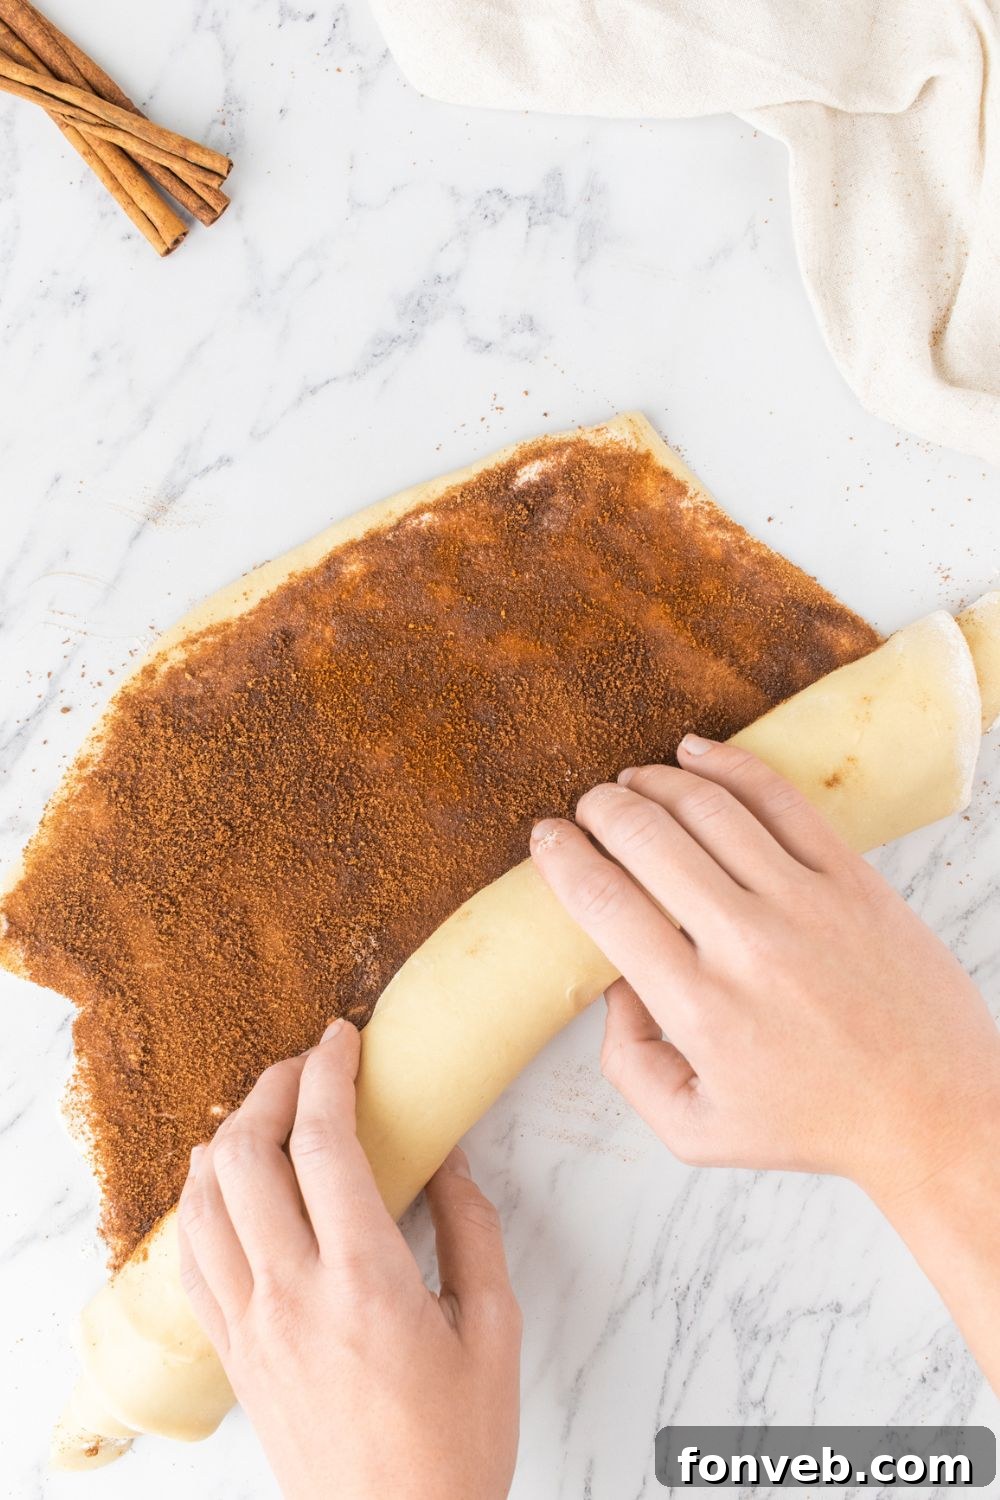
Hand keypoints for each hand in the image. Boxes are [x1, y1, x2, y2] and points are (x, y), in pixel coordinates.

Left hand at [177, 1020, 520, 1499]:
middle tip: (309, 1066)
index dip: (327, 1073)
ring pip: (201, 1201)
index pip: (322, 1145)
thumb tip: (448, 1155)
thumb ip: (472, 1228)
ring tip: (266, 1114)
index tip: (342, 1037)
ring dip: (227, 1138)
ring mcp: (250, 1326)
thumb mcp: (493, 1329)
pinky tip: (226, 1185)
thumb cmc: (454, 1444)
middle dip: (273, 1088)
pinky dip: (200, 1201)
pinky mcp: (232, 1354)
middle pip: (245, 1156)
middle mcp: (292, 1295)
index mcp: (364, 1282)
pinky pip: (190, 1258)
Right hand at [529, 736, 999, 1203]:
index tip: (546, 839)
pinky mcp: (851, 879)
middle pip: (648, 839)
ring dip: (653, 781)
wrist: (933, 1109)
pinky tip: (694, 753)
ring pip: (708, 808)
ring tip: (630, 781)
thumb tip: (611, 982)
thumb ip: (626, 1063)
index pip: (606, 905)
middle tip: (587, 808)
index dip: (563, 859)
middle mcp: (746, 945)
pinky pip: (780, 800)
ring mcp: (804, 903)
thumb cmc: (812, 1121)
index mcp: (700, 1009)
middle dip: (601, 810)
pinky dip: (728, 765)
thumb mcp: (692, 1130)